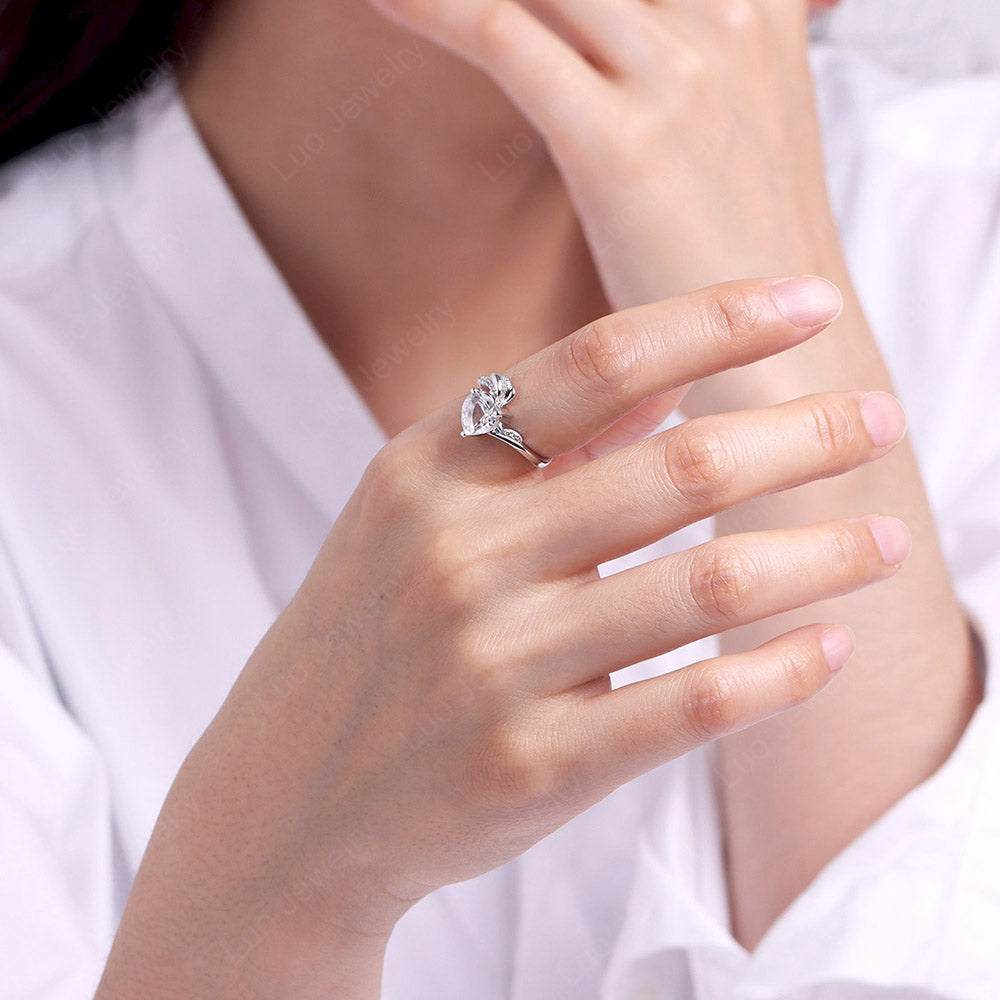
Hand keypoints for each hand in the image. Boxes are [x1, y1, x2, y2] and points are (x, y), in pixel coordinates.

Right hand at [96, 276, 908, 997]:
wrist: (286, 792)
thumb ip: (536, 443)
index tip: (810, 303)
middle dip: (803, 433)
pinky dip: (780, 671)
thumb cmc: (367, 636)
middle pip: (675, 466)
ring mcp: (491, 664)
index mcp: (427, 469)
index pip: (598, 363)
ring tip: (889, 538)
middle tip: (879, 419)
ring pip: (704, 585)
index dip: (719, 320)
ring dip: (820, 554)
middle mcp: (456, 554)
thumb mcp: (415, 512)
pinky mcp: (527, 763)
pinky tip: (827, 647)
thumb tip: (671, 373)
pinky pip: (691, 704)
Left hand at [368, 0, 839, 308]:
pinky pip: (505, 35)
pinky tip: (385, 1)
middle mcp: (727, 15)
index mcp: (757, 4)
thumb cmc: (739, 255)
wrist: (790, 359)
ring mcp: (680, 75)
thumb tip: (611, 46)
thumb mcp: (733, 129)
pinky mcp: (624, 143)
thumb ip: (681, 60)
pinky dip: (431, 8)